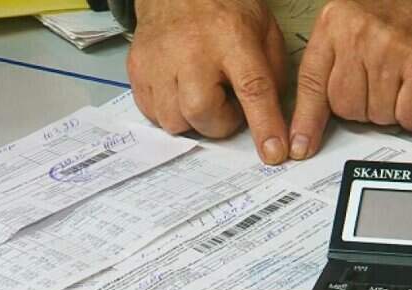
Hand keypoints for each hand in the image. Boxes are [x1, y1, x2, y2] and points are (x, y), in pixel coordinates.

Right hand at [129, 0, 288, 164]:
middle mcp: (191, 50)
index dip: (265, 126)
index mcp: (231, 38)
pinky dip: (170, 112)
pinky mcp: (137, 69)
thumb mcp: (264, 31)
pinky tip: (180, 92)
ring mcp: (158, 60)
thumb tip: (274, 121)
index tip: (274, 153)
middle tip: (226, 105)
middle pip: (202, 112)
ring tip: (201, 95)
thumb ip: (273, 75)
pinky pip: (152, 114)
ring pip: (173, 121)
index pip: (253, 89)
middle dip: (219, 123)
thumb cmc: (223, 10)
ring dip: (193, 120)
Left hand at [289, 0, 411, 159]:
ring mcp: (392, 47)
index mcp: (333, 26)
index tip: (301, 147)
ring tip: (403, 80)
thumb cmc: (389, 23)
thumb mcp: (343, 38)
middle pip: (348, 109)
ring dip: (394, 109)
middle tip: (382, 81)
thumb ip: (323, 79)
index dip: (308, 122)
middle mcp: (359, 33)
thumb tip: (303, 137)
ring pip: (380, 116)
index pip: (312, 85)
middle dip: (366, 106)